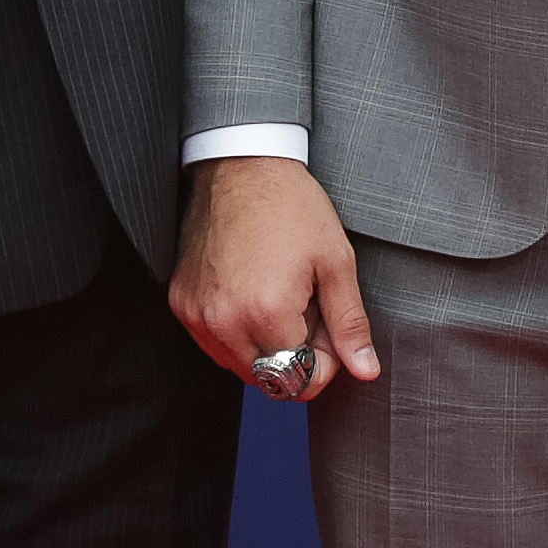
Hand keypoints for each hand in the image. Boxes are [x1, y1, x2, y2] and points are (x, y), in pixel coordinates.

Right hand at [171, 156, 380, 400]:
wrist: (241, 165)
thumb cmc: (292, 206)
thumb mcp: (335, 262)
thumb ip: (350, 324)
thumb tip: (366, 370)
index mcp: (267, 314)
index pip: (301, 382)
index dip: (324, 362)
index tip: (327, 326)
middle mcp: (224, 322)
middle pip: (270, 380)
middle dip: (295, 356)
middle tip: (305, 307)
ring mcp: (197, 315)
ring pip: (240, 366)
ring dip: (265, 347)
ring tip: (277, 295)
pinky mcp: (181, 303)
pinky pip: (213, 344)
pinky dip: (236, 331)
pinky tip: (250, 292)